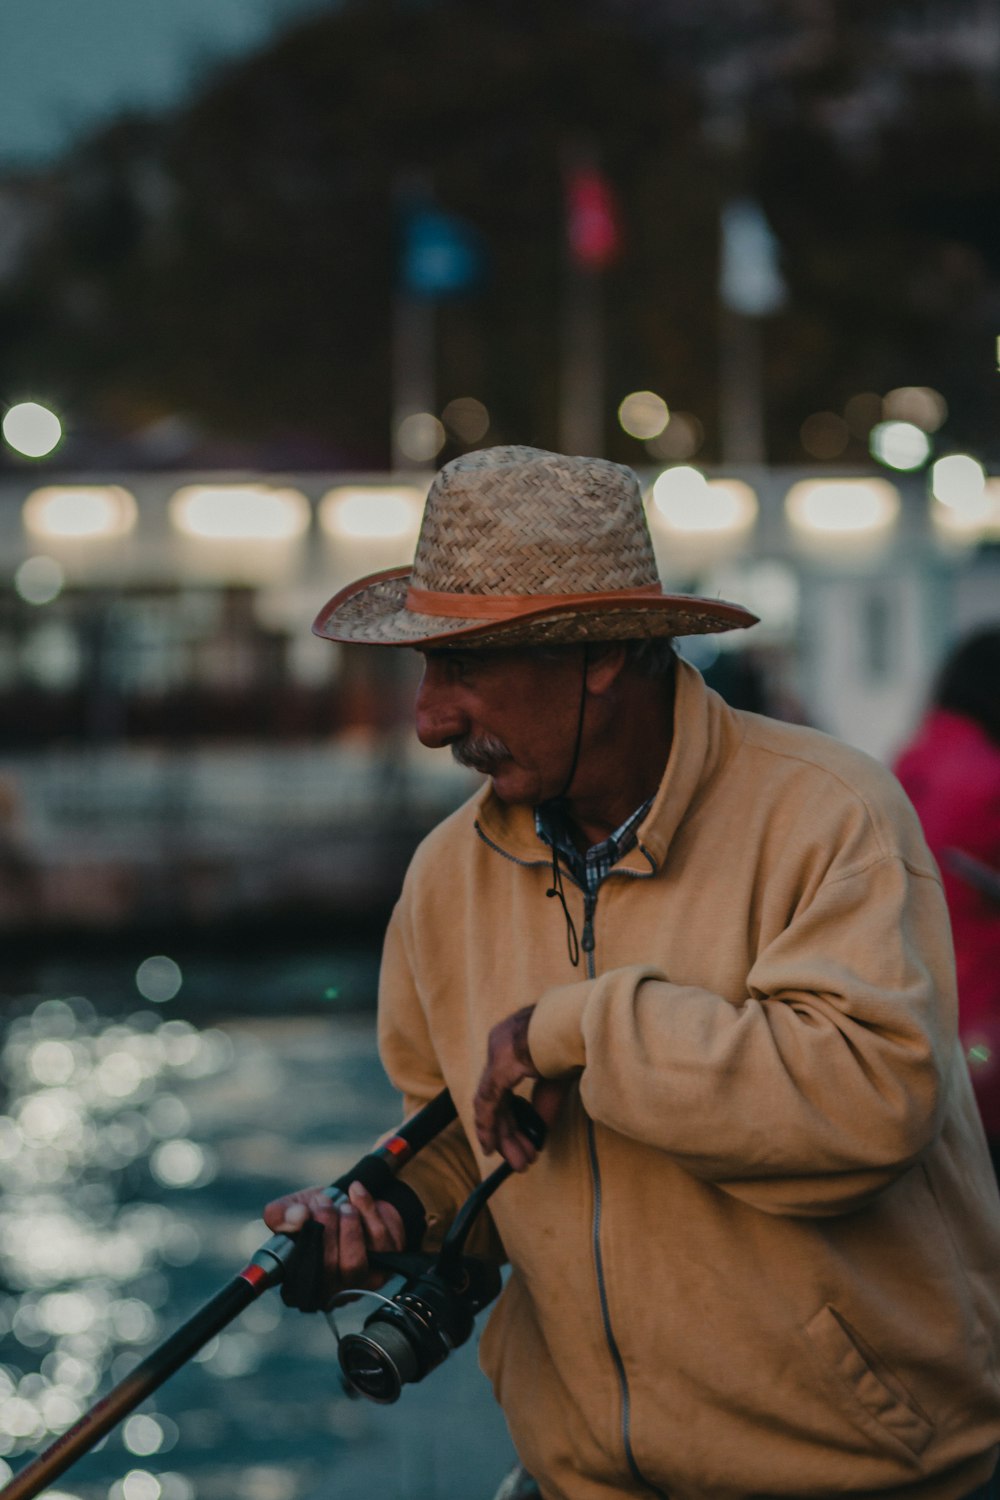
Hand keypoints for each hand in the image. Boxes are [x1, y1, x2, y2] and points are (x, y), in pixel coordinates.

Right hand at [263, 1182, 404, 1298]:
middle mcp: (331, 1293)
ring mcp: (361, 1284)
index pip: (297, 1285)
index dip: (301, 1251)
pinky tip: (358, 1195)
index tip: (304, 1216)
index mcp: (303, 1284)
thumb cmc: (321, 1214)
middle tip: (323, 1203)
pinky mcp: (386, 1268)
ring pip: (355, 1263)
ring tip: (344, 1205)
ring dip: (349, 1226)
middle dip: (327, 1229)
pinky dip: (369, 1213)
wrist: (357, 1204)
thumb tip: (296, 1217)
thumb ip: (281, 1213)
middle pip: (328, 1270)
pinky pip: (381, 1243)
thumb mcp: (295, 1209)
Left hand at [473, 1007, 573, 1169]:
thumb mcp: (558, 1078)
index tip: (518, 1142)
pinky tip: (492, 1146)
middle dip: (508, 1133)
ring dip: (504, 1136)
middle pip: (495, 1098)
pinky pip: (488, 1101)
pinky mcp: (502, 1063)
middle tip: (521, 1161)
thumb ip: (543, 1104)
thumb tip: (536, 1135)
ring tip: (519, 1163)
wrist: (587, 1021)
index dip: (508, 1118)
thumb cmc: (578, 1041)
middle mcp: (498, 1043)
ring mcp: (498, 1050)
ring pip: (490, 1103)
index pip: (500, 1087)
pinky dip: (489, 1126)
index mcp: (511, 1040)